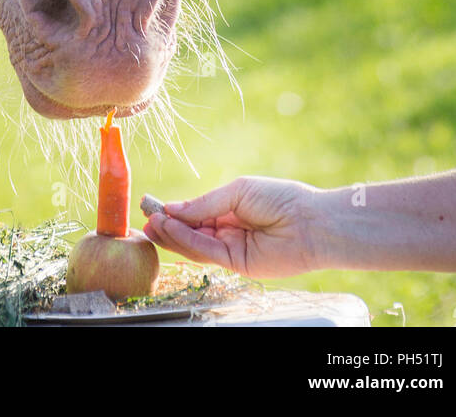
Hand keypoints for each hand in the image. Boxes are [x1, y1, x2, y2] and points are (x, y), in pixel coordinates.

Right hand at [143, 176, 323, 278]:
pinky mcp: (237, 264)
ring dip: (172, 235)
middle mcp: (229, 229)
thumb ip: (205, 204)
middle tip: (146, 219)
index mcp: (231, 208)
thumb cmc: (280, 199)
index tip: (152, 207)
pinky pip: (207, 253)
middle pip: (192, 231)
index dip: (175, 212)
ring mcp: (232, 248)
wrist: (310, 222)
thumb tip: (174, 209)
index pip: (196, 213)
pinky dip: (187, 242)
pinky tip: (171, 229)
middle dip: (168, 226)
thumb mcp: (238, 192)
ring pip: (195, 245)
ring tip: (152, 224)